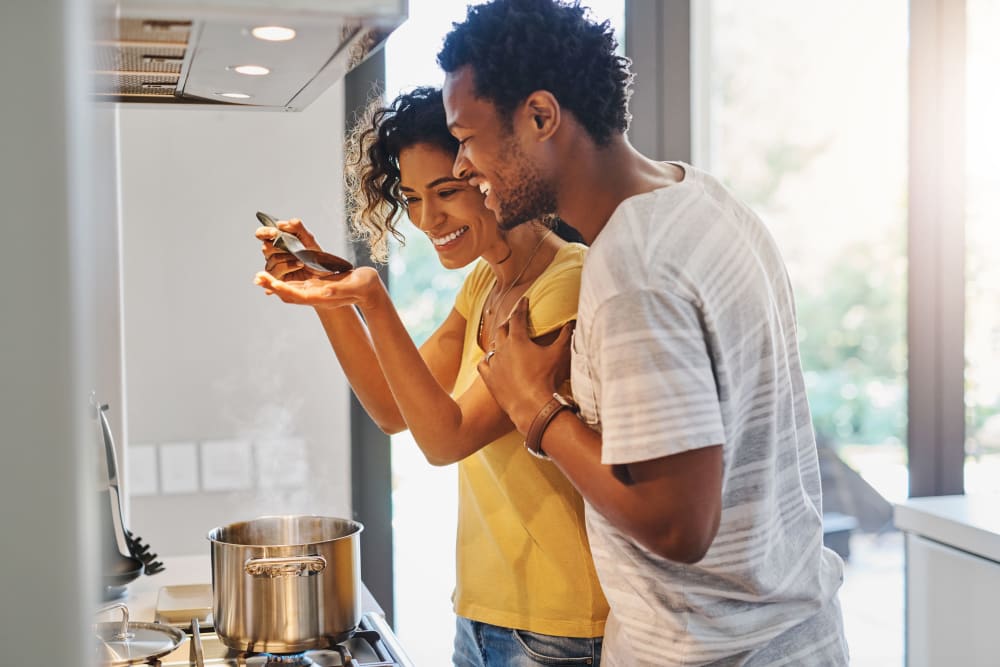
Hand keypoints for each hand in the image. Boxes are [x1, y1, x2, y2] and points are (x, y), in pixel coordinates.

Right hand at [255, 217, 320, 281]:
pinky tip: (300, 265)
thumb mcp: (308, 239)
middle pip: (266, 247)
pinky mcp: (276, 277)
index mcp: (276, 241)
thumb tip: (281, 224)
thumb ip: (297, 228)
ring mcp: (272, 266)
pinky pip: (278, 269)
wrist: (322, 273)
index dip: (264, 232)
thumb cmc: (314, 256)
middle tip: (294, 247)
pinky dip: (290, 265)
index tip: (274, 232)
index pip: (261, 234)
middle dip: (281, 246)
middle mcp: (271, 253)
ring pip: (273, 258)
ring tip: (301, 258)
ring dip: (290, 257)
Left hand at [255, 265, 383, 310]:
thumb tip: (325, 290)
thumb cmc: (365, 287)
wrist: (370, 291)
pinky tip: (275, 273)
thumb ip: (339, 290)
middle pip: (288, 293)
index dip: (282, 289)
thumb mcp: (355, 286)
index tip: (269, 282)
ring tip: (260, 276)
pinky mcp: (316, 285)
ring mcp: (315, 291)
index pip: (297, 295)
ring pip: (289, 289)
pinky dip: (283, 279)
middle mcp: (316, 296)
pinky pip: (295, 284)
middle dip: (272, 286)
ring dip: (274, 283)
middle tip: (257, 277)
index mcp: (323, 297)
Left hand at [477, 296, 573, 432]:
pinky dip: (488, 360)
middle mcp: (502, 348)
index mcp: (518, 339)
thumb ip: (565, 336)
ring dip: (498, 342)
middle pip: (502, 329)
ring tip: (504, 341)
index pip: (518, 316)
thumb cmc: (546, 378)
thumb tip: (571, 323)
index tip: (524, 300)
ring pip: (492, 346)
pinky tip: (491, 361)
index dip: (521, 307)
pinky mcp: (489, 378)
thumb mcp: (559, 354)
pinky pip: (483, 364)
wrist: (532, 405)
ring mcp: (494, 364)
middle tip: (514, 320)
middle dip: (509, 322)